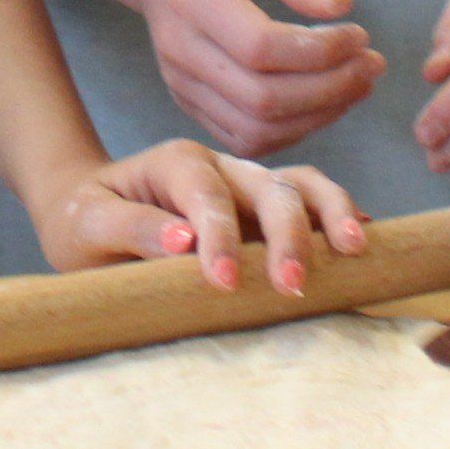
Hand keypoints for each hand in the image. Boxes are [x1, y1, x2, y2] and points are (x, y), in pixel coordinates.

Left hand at [32, 140, 369, 295]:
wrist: (90, 216)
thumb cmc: (86, 222)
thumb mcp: (86, 224)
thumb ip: (129, 229)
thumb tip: (182, 243)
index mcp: (176, 164)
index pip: (206, 195)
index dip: (220, 236)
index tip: (226, 281)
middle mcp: (220, 168)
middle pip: (267, 186)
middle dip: (285, 233)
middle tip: (291, 284)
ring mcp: (248, 188)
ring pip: (302, 185)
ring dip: (330, 213)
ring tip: (353, 249)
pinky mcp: (264, 214)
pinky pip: (312, 206)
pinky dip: (339, 219)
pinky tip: (363, 246)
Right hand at [117, 0, 386, 153]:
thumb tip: (341, 9)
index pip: (259, 46)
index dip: (319, 51)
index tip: (359, 33)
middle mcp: (179, 48)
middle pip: (261, 98)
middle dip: (331, 88)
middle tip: (372, 63)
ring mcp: (180, 83)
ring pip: (256, 130)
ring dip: (320, 115)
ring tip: (359, 83)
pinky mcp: (189, 104)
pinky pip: (247, 139)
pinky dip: (295, 130)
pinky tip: (326, 99)